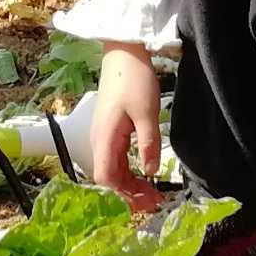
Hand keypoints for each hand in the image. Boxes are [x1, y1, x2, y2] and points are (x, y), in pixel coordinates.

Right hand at [90, 43, 165, 209]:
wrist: (123, 53)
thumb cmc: (134, 80)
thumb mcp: (147, 113)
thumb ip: (148, 144)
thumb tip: (150, 172)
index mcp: (105, 138)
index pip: (106, 178)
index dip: (124, 194)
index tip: (146, 201)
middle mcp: (99, 140)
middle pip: (109, 177)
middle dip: (130, 193)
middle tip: (155, 201)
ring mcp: (103, 135)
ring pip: (113, 169)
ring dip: (130, 183)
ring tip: (152, 192)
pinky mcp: (110, 130)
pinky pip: (117, 158)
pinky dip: (129, 171)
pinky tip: (143, 174)